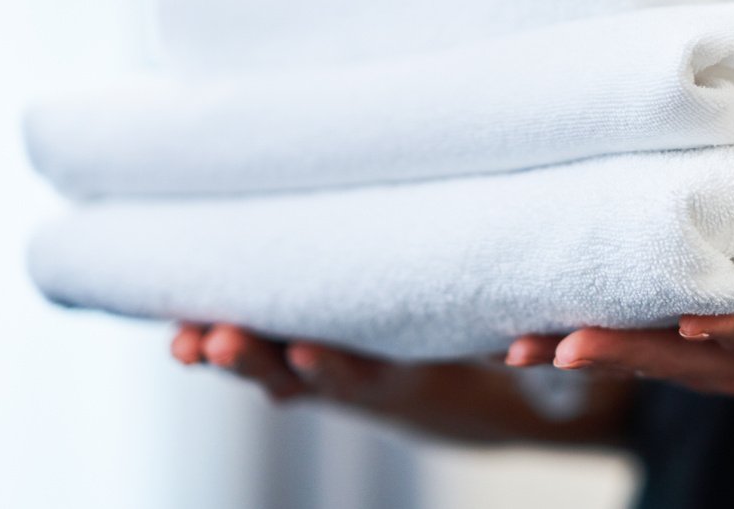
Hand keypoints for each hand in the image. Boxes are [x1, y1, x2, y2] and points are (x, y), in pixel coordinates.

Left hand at [170, 325, 635, 443]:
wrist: (468, 410)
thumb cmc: (506, 370)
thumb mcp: (531, 362)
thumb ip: (544, 356)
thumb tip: (553, 348)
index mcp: (408, 380)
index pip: (367, 375)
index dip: (335, 365)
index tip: (302, 350)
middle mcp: (360, 384)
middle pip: (298, 376)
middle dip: (254, 358)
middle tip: (216, 341)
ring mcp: (329, 374)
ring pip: (268, 369)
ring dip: (224, 355)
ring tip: (181, 340)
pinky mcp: (310, 356)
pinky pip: (261, 352)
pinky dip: (223, 339)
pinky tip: (181, 323)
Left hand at [505, 246, 733, 435]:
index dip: (729, 331)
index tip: (691, 321)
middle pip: (681, 360)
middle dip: (622, 352)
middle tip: (562, 346)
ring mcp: (724, 367)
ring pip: (649, 362)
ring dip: (589, 355)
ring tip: (519, 348)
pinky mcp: (708, 359)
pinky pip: (646, 356)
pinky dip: (596, 348)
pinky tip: (542, 339)